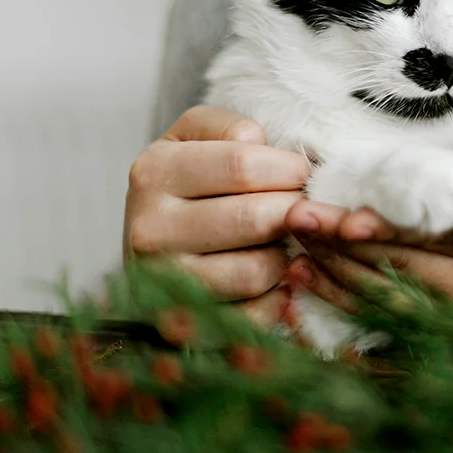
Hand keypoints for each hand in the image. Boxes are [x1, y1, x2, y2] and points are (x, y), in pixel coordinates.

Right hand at [124, 106, 310, 322]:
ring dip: (285, 256)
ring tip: (280, 241)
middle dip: (294, 214)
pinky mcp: (184, 322)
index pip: (243, 165)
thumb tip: (272, 152)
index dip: (290, 169)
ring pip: (257, 271)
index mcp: (154, 170)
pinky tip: (274, 278)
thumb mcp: (200, 137)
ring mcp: (163, 281)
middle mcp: (149, 228)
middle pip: (254, 219)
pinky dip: (277, 298)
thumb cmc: (193, 182)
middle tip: (302, 210)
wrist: (153, 243)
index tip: (303, 174)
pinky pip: (252, 316)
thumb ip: (235, 130)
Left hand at [283, 135, 452, 345]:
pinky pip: (383, 339)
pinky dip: (344, 322)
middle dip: (341, 249)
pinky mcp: (439, 354)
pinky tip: (313, 303)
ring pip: (382, 305)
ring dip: (335, 282)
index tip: (342, 217)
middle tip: (297, 224)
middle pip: (394, 272)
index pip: (431, 242)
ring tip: (295, 260)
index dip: (384, 230)